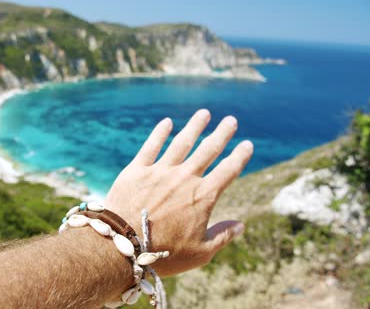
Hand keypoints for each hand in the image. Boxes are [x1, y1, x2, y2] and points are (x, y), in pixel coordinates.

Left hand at [104, 109, 252, 275]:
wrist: (123, 246)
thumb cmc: (163, 254)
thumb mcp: (200, 253)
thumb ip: (223, 236)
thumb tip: (241, 224)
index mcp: (203, 196)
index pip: (228, 171)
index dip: (240, 156)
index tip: (247, 144)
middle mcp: (184, 178)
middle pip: (208, 150)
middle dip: (222, 134)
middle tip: (231, 120)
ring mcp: (160, 171)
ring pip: (182, 142)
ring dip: (195, 127)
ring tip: (204, 114)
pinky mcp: (137, 170)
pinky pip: (151, 146)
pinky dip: (160, 133)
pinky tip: (167, 123)